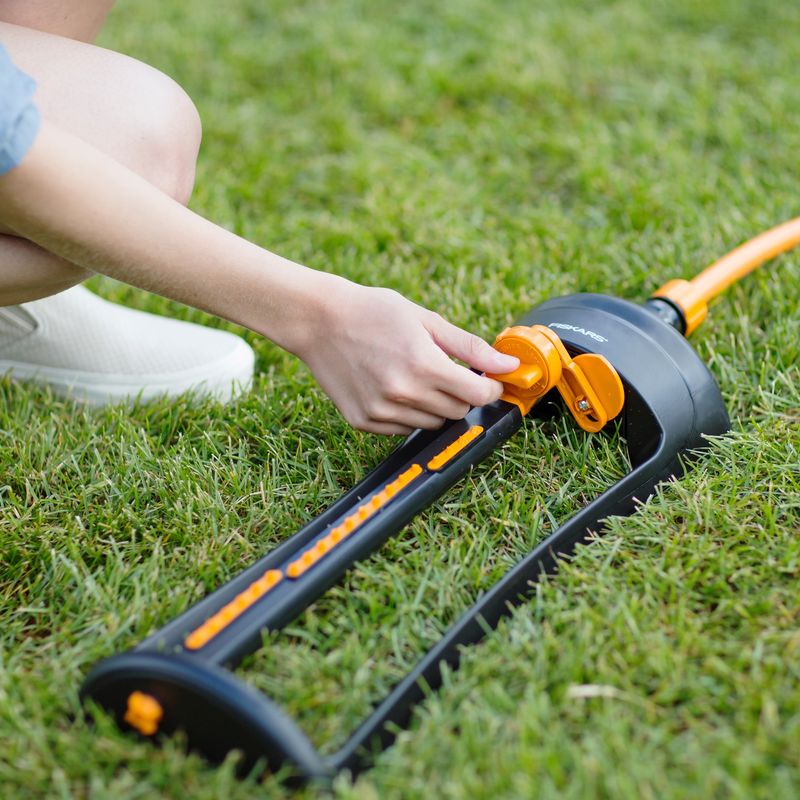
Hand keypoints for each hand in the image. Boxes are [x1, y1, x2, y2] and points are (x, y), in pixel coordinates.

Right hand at [298, 280, 519, 433]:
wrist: (318, 321)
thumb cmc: (373, 312)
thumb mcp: (426, 320)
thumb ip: (470, 347)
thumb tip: (508, 365)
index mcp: (424, 365)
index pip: (478, 395)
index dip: (488, 387)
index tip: (485, 379)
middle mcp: (403, 393)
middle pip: (457, 410)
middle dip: (460, 392)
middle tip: (441, 369)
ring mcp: (382, 411)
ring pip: (432, 423)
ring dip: (433, 404)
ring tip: (412, 374)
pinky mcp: (364, 421)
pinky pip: (404, 429)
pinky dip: (407, 413)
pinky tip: (391, 386)